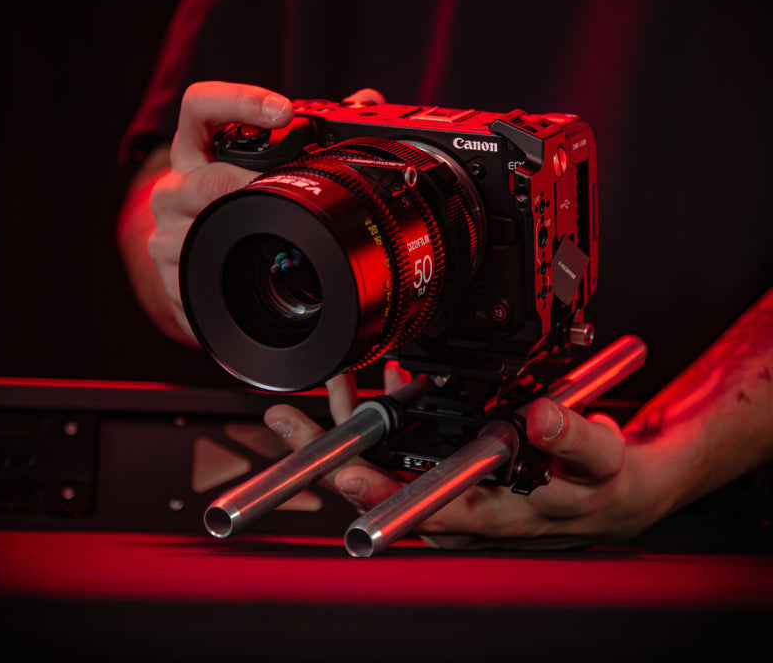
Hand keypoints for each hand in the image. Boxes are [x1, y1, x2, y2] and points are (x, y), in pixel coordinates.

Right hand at [146, 82, 294, 341]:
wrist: (200, 261)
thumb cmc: (237, 205)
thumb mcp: (263, 165)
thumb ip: (313, 131)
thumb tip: (368, 101)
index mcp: (197, 150)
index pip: (201, 106)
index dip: (238, 100)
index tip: (284, 111)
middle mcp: (175, 187)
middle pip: (200, 179)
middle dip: (244, 184)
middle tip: (284, 189)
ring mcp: (167, 233)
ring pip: (193, 234)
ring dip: (234, 238)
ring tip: (270, 239)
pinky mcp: (171, 278)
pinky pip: (191, 285)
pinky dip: (222, 289)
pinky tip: (246, 291)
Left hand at [265, 364, 652, 550]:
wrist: (609, 495)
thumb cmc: (602, 488)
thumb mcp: (602, 463)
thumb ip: (575, 441)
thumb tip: (542, 418)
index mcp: (495, 514)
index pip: (423, 509)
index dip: (375, 494)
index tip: (340, 473)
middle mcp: (462, 507)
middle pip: (382, 483)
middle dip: (331, 452)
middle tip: (287, 421)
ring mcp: (454, 488)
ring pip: (389, 461)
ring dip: (355, 423)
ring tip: (331, 384)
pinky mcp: (456, 470)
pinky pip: (410, 446)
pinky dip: (393, 413)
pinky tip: (386, 383)